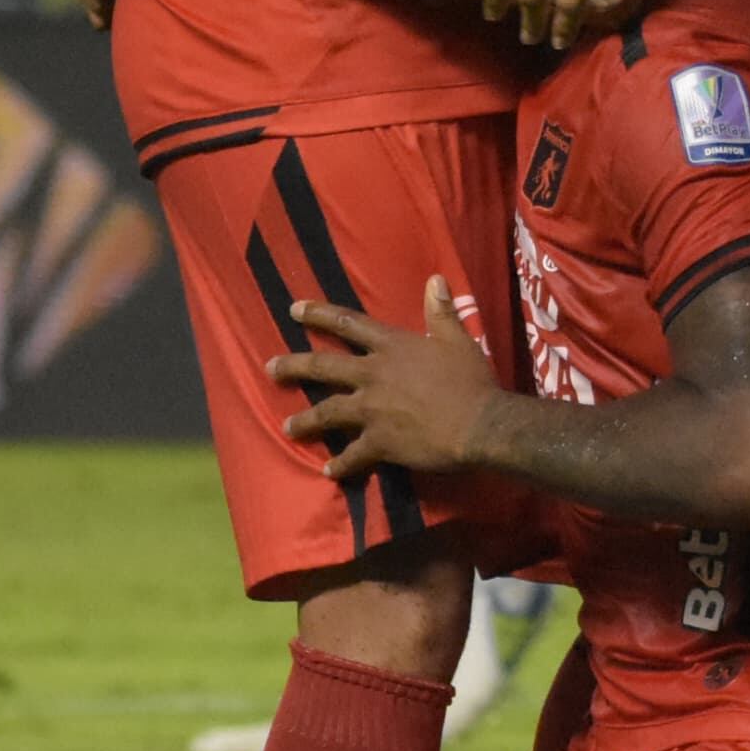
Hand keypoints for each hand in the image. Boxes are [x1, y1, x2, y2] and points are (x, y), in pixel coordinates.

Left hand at [270, 276, 504, 481]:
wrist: (480, 423)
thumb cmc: (471, 380)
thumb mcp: (457, 339)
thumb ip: (440, 311)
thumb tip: (435, 279)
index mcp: (392, 347)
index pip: (348, 324)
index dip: (319, 315)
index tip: (293, 310)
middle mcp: (374, 375)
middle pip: (324, 368)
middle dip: (294, 366)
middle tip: (270, 368)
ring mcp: (373, 410)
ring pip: (328, 413)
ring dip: (306, 421)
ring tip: (287, 427)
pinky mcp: (380, 442)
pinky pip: (353, 455)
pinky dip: (341, 465)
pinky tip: (328, 471)